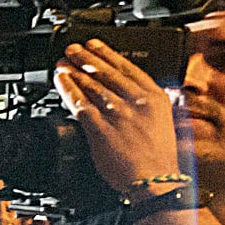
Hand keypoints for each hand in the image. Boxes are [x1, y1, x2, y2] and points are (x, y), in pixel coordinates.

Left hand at [53, 40, 188, 196]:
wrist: (156, 181)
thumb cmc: (159, 156)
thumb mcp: (163, 119)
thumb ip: (147, 101)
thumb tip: (129, 89)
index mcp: (155, 97)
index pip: (127, 67)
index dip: (107, 53)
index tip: (94, 44)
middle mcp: (137, 102)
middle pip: (106, 73)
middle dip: (85, 58)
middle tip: (72, 49)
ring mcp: (118, 115)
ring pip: (92, 86)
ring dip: (74, 72)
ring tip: (63, 64)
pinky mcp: (101, 129)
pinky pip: (81, 105)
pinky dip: (69, 91)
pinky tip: (61, 84)